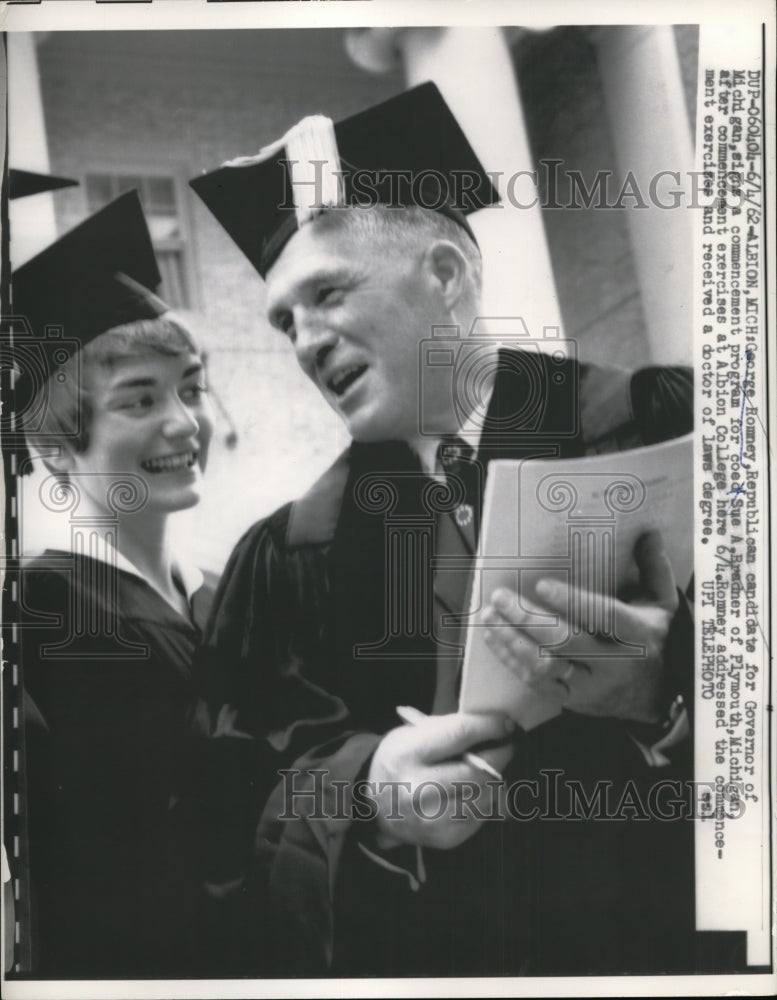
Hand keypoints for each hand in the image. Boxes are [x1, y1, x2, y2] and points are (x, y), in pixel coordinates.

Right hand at [368, 711, 514, 850]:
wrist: (374, 805)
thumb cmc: (400, 760)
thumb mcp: (411, 734)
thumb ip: (449, 729)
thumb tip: (493, 728)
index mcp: (409, 753)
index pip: (459, 735)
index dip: (491, 727)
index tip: (509, 723)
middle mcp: (419, 788)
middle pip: (479, 770)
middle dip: (503, 754)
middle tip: (511, 743)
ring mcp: (433, 818)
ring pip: (487, 795)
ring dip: (496, 779)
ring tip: (492, 768)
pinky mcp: (445, 838)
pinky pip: (483, 815)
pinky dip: (487, 800)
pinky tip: (477, 792)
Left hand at [481, 531, 678, 723]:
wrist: (656, 697)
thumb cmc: (653, 640)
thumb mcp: (663, 604)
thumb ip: (655, 569)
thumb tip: (648, 533)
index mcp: (639, 636)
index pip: (605, 617)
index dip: (573, 602)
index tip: (541, 585)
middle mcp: (615, 664)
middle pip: (566, 642)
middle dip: (529, 619)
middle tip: (501, 597)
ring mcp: (591, 686)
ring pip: (545, 665)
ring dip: (512, 640)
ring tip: (489, 615)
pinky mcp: (571, 700)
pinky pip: (536, 683)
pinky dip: (512, 659)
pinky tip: (495, 638)